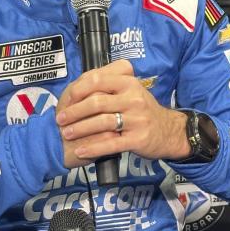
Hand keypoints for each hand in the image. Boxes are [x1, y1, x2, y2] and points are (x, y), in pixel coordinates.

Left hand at [56, 60, 189, 166]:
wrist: (169, 131)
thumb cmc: (142, 110)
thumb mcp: (131, 90)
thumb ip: (109, 85)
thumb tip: (78, 86)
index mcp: (128, 83)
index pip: (98, 79)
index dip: (79, 89)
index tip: (67, 99)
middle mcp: (133, 98)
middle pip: (97, 102)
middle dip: (75, 112)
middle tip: (60, 119)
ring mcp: (137, 119)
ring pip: (102, 122)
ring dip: (80, 129)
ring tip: (66, 134)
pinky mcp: (138, 139)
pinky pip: (111, 144)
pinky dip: (93, 148)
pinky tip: (81, 151)